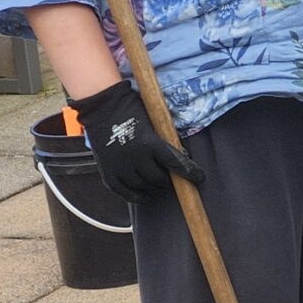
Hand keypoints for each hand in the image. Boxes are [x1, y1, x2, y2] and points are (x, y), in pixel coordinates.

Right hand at [73, 78, 198, 206]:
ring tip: (161, 186)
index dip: (191, 173)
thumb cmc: (133, 109)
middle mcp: (135, 158)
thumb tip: (181, 155)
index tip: (199, 177)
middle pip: (159, 179)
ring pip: (143, 187)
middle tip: (174, 179)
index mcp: (150, 144)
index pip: (176, 164)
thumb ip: (166, 140)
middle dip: (170, 180)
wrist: (103, 106)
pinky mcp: (107, 172)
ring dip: (155, 189)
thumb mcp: (155, 122)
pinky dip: (136, 196)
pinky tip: (145, 197)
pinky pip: (123, 192)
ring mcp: (119, 167)